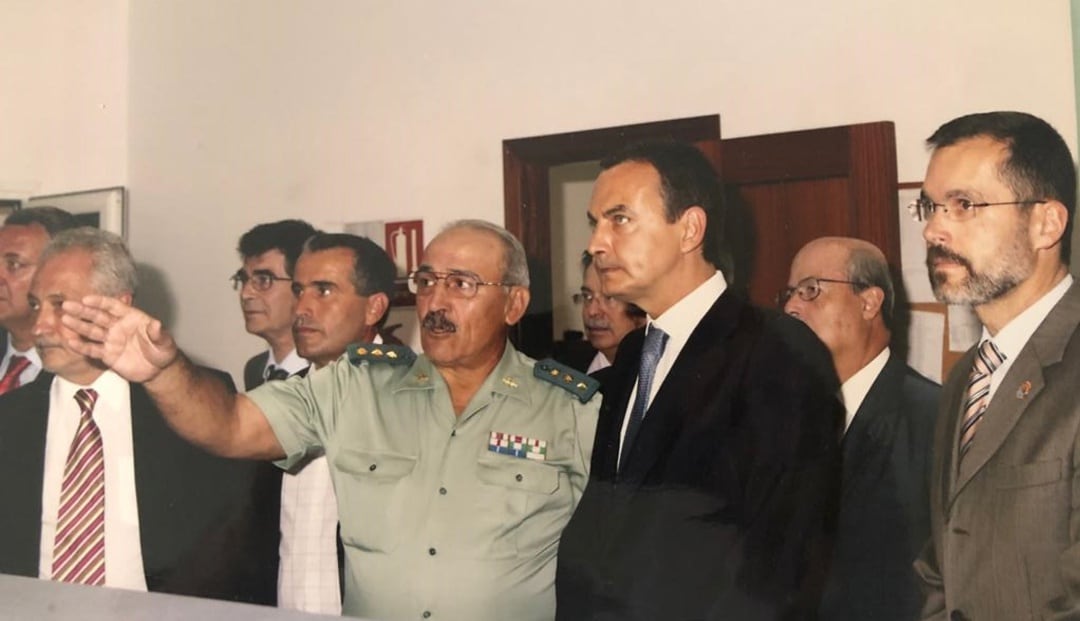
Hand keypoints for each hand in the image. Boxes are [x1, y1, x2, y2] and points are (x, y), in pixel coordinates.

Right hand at [61, 295, 179, 382]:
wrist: (158, 370)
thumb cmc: (162, 351)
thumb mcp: (164, 342)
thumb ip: (159, 334)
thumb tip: (157, 324)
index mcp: (130, 317)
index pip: (113, 307)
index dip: (100, 302)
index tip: (86, 298)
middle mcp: (117, 326)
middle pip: (98, 316)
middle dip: (83, 311)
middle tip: (67, 305)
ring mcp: (111, 340)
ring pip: (92, 331)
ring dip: (78, 325)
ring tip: (64, 319)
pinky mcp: (107, 354)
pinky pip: (92, 349)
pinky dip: (82, 346)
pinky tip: (70, 342)